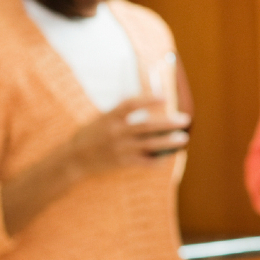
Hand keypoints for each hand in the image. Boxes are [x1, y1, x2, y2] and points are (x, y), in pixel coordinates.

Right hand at [68, 95, 189, 176]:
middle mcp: (116, 132)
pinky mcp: (122, 163)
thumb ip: (120, 114)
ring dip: (169, 142)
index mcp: (110, 117)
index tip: (165, 97)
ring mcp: (120, 148)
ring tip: (183, 138)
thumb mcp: (101, 119)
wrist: (74, 159)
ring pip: (150, 145)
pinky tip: (169, 156)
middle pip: (147, 126)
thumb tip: (145, 104)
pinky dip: (158, 160)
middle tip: (185, 119)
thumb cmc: (90, 136)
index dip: (148, 99)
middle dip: (168, 123)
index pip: (131, 104)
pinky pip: (145, 162)